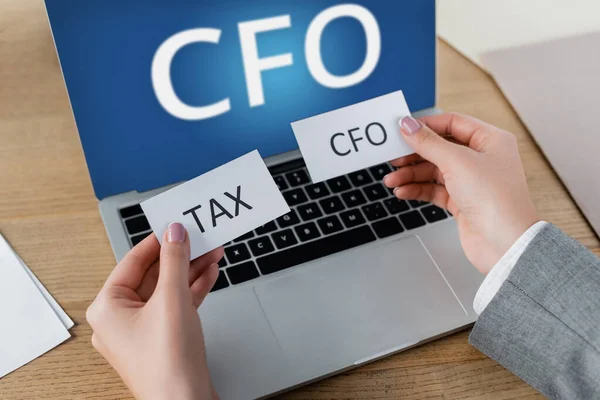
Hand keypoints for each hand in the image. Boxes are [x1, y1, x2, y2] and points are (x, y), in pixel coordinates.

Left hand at [87, 223, 223, 399]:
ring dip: (191, 271)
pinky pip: (175, 305)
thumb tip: (174, 231)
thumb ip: (174, 260)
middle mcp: (120, 319)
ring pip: (167, 290)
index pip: (133, 262)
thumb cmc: (168, 363)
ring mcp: (142, 331)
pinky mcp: (162, 339)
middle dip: (180, 257)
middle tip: (200, 237)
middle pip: (153, 275)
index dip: (157, 241)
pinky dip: (192, 290)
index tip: (175, 225)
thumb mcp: (172, 299)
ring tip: (213, 252)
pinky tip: (210, 274)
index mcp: (108, 307)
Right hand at [384, 113, 538, 273]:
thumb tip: (408, 125)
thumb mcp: (457, 162)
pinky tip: (403, 191)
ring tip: (392, 180)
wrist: (504, 244)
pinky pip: (435, 189)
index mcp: (490, 140)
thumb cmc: (496, 201)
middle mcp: (482, 159)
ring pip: (434, 170)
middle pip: (440, 148)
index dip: (426, 125)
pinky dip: (418, 189)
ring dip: (411, 174)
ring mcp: (472, 181)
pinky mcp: (463, 201)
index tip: (403, 130)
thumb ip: (428, 142)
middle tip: (393, 157)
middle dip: (414, 154)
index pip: (453, 123)